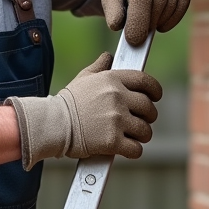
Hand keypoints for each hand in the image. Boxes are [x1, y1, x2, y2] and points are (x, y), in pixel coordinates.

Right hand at [7, 52, 161, 169]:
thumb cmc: (67, 103)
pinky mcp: (112, 141)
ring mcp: (116, 119)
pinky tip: (126, 149)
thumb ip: (99, 67)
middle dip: (148, 117)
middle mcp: (117, 97)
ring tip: (131, 136)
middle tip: (138, 121)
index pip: (146, 82)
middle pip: (149, 108)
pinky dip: (133, 151)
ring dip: (141, 135)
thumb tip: (108, 56)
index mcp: (112, 80)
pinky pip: (136, 149)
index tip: (155, 97)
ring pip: (146, 130)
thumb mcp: (83, 78)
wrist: (52, 125)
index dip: (155, 91)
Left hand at [102, 0, 192, 44]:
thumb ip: (112, 8)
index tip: (133, 40)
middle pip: (158, 3)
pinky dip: (172, 20)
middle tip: (140, 36)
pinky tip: (161, 23)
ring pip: (171, 6)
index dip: (138, 21)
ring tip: (148, 25)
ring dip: (160, 22)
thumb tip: (116, 25)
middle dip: (149, 24)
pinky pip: (183, 6)